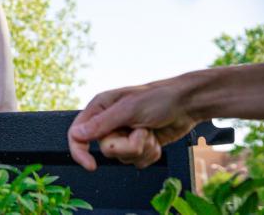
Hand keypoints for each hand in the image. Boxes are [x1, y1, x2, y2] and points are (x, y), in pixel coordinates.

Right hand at [67, 78, 198, 170]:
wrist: (187, 105)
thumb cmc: (159, 98)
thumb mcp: (129, 109)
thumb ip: (102, 123)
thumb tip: (76, 135)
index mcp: (101, 108)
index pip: (78, 134)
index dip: (80, 152)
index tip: (92, 166)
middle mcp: (110, 123)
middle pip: (106, 151)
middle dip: (127, 146)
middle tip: (141, 131)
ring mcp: (125, 135)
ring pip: (123, 159)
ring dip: (141, 149)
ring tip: (150, 131)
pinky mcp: (139, 145)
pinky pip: (137, 162)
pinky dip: (150, 154)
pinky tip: (156, 138)